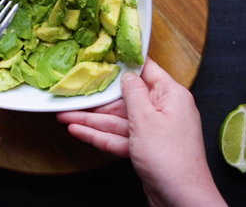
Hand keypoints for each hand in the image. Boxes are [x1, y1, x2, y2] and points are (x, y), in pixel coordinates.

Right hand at [56, 59, 225, 206]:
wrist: (182, 200)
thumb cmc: (170, 158)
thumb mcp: (146, 119)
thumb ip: (133, 93)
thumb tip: (126, 75)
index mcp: (171, 95)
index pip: (146, 70)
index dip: (124, 63)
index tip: (104, 54)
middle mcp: (162, 110)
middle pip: (125, 99)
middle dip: (97, 99)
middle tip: (74, 92)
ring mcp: (153, 132)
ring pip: (118, 121)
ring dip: (91, 119)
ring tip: (64, 115)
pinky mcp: (144, 150)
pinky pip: (119, 137)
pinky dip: (99, 135)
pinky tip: (77, 130)